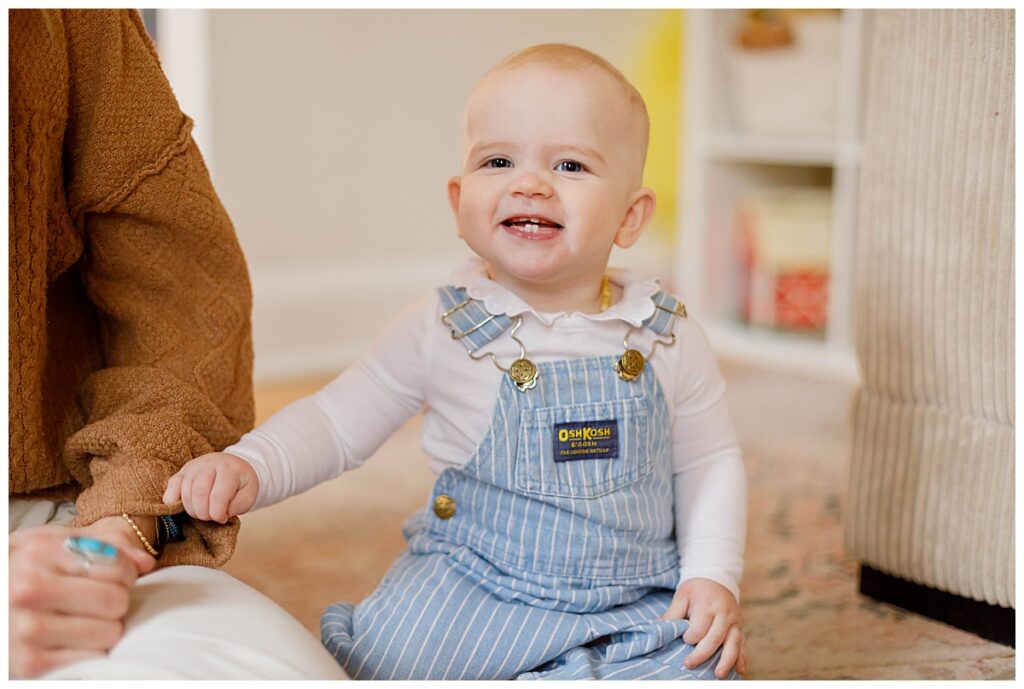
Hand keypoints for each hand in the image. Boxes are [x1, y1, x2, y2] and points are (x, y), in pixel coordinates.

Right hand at [8, 519, 154, 676]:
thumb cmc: (24, 571)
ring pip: (110, 632)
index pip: (118, 566)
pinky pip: (93, 658)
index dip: (125, 573)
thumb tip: (146, 562)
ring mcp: (28, 629)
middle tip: (95, 601)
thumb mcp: (54, 544)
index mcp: (39, 553)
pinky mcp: (30, 663)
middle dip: (115, 601)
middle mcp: (29, 590)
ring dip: (104, 629)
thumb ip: (105, 543)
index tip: (111, 576)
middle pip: (117, 600)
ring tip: (80, 619)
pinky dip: (89, 651)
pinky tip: (69, 640)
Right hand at [163, 452, 257, 522]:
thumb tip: (219, 516)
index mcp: (229, 469)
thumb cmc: (241, 483)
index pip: (218, 496)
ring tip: (203, 512)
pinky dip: (173, 501)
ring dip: (192, 509)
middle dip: (203, 512)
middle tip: (211, 517)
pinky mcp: (183, 471)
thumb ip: (236, 506)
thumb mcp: (249, 494)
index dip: (217, 513)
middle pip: (198, 493)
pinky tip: (182, 507)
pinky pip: (171, 486)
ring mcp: (194, 466)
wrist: (235, 466)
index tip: (222, 519)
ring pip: (184, 491)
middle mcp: (209, 463)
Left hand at [660, 577, 746, 677]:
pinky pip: (743, 644)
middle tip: (689, 664)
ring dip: (727, 661)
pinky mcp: (739, 628)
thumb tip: (658, 628)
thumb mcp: (682, 595)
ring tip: (718, 675)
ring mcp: (734, 622)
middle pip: (715, 638)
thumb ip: (672, 613)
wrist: (716, 578)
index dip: (690, 637)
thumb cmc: (696, 589)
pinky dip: (742, 658)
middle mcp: (723, 614)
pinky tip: (740, 670)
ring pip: (733, 643)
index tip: (683, 639)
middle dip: (702, 654)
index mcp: (707, 605)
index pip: (700, 627)